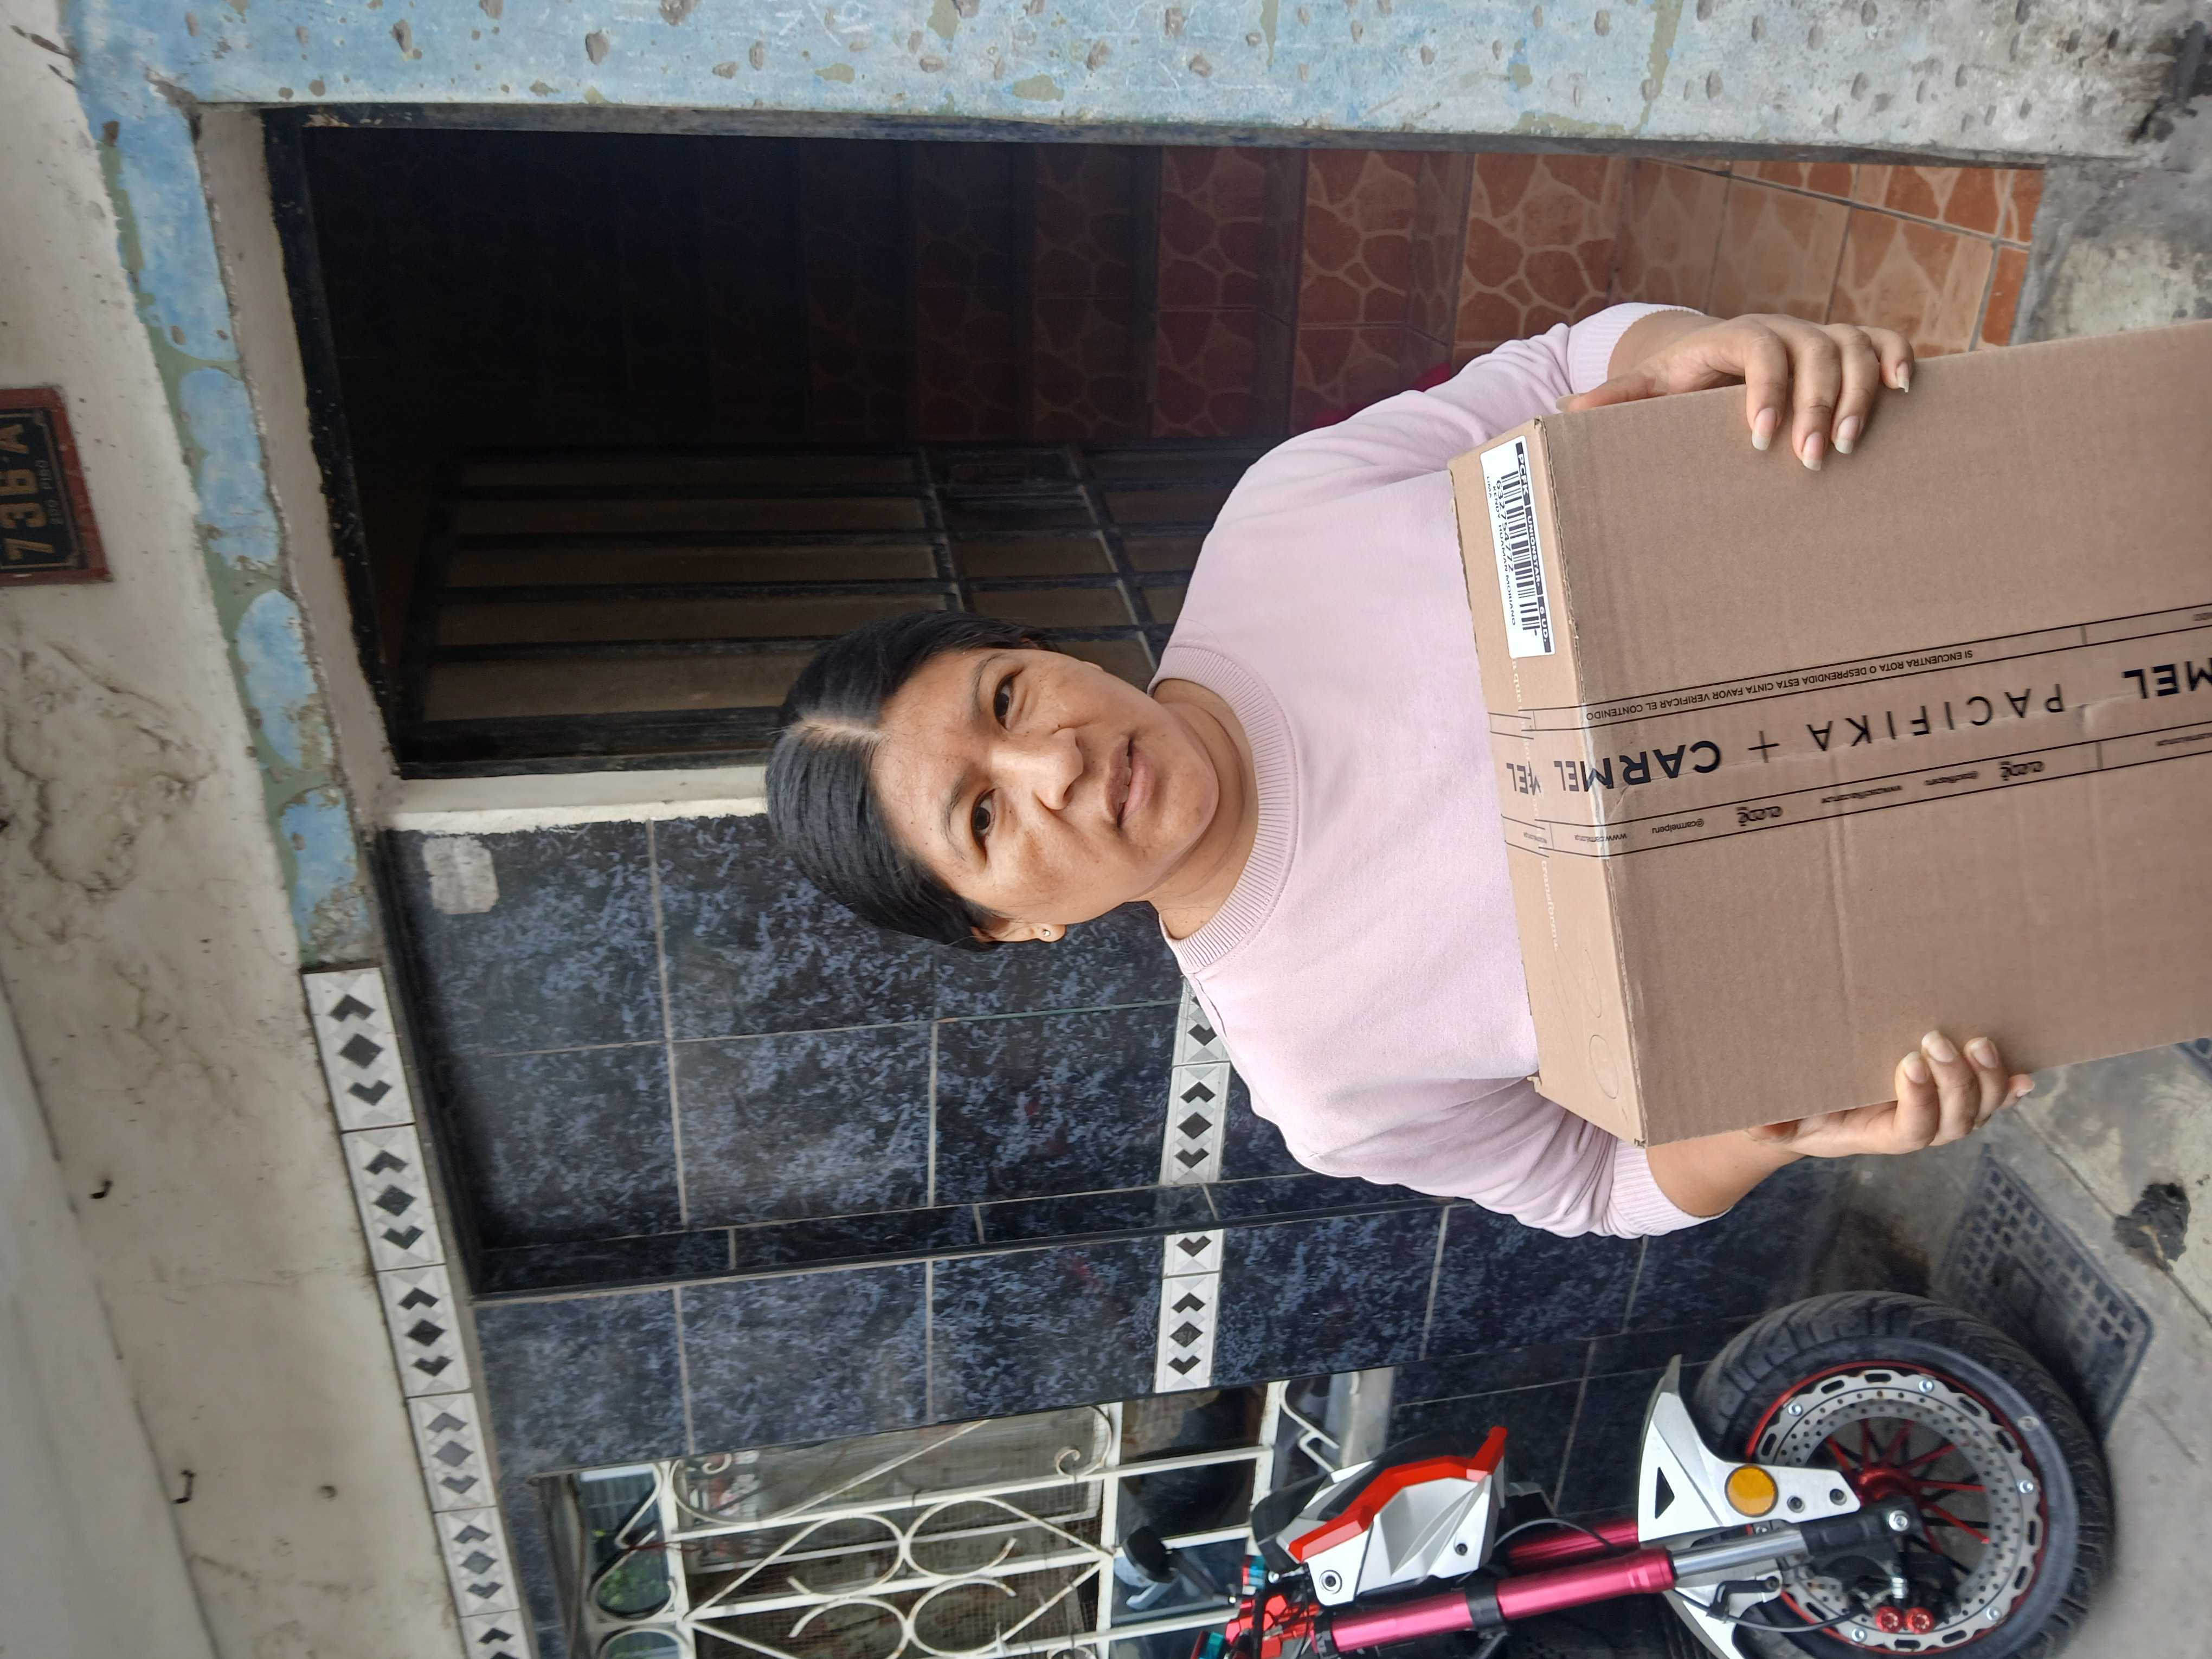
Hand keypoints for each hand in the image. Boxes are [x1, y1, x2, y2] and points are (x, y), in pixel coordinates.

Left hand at [1562, 313, 1913, 470]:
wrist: (1711, 355)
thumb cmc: (1679, 380)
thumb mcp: (1647, 389)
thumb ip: (1614, 399)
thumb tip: (1561, 410)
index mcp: (1734, 337)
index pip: (1758, 348)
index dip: (1766, 388)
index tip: (1760, 437)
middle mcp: (1783, 329)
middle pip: (1814, 351)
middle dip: (1815, 405)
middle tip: (1808, 460)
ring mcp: (1819, 335)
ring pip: (1854, 347)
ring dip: (1858, 394)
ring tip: (1847, 446)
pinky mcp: (1848, 346)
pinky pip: (1884, 341)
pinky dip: (1899, 360)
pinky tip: (1904, 395)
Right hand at [1747, 1031, 2032, 1159]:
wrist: (1822, 1116)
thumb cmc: (1804, 1113)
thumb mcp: (1785, 1118)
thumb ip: (1772, 1124)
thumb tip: (1758, 1127)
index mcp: (1883, 1136)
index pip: (1914, 1128)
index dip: (1919, 1100)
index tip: (1906, 1061)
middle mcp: (1921, 1131)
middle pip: (1957, 1120)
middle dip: (1956, 1081)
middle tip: (1939, 1040)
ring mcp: (1943, 1116)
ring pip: (1980, 1110)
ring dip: (1987, 1079)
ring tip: (1981, 1043)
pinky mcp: (1953, 1100)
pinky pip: (1991, 1101)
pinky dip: (2009, 1091)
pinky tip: (2024, 1077)